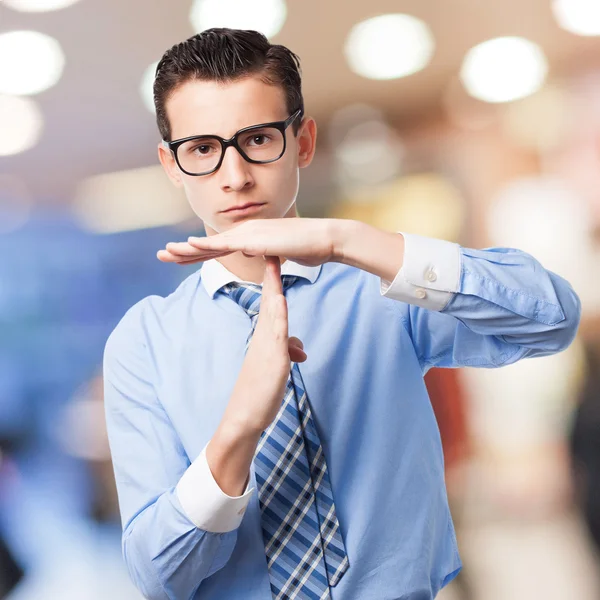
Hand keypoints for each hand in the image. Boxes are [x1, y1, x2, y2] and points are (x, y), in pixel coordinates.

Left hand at [157, 218, 349, 266]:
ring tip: (165, 253)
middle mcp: (245, 232)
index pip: (218, 247)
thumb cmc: (308, 248)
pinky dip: (205, 244)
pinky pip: (225, 244)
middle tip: (160, 255)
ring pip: (211, 243)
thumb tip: (259, 257)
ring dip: (186, 249)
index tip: (178, 258)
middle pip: (208, 244)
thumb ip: (267, 255)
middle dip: (183, 251)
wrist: (326, 239)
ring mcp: (248, 233)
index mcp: (249, 236)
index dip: (197, 253)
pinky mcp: (255, 239)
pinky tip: (188, 245)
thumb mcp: (282, 254)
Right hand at [222, 256, 306, 433]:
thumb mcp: (278, 366)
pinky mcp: (272, 358)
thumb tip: (299, 348)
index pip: (269, 303)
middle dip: (271, 274)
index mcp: (265, 337)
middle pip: (269, 299)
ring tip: (273, 262)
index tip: (273, 258)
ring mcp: (266, 345)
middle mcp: (263, 336)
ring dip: (273, 286)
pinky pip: (275, 332)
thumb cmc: (260, 392)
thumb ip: (287, 351)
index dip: (272, 280)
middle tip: (270, 247)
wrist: (244, 417)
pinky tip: (279, 299)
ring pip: (271, 311)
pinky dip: (277, 314)